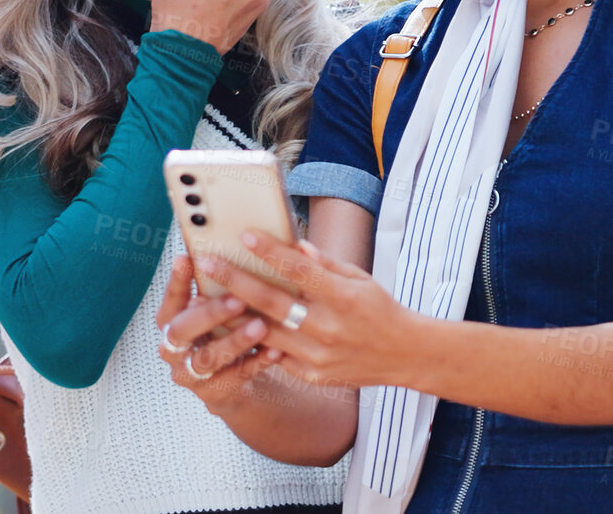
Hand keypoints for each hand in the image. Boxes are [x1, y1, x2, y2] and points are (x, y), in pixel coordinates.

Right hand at [155, 254, 276, 406]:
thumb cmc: (230, 333)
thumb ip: (224, 288)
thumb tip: (245, 245)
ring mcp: (190, 375)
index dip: (176, 281)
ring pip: (207, 358)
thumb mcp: (222, 312)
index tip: (187, 258)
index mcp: (172, 322)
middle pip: (180, 330)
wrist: (238, 386)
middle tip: (237, 299)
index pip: (169, 300)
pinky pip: (233, 379)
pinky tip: (276, 351)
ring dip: (234, 340)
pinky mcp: (212, 396)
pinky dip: (255, 363)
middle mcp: (173, 349)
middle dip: (209, 313)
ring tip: (260, 326)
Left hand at [199, 231, 410, 388]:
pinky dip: (254, 340)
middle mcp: (329, 327)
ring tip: (209, 297)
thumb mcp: (359, 278)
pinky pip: (275, 356)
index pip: (299, 270)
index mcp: (343, 297)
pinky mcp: (312, 375)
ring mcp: (318, 355)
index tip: (244, 236)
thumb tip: (294, 246)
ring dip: (234, 314)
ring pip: (265, 333)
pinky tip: (232, 327)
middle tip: (208, 263)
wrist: (404, 354)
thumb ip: (324, 264)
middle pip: (272, 302)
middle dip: (235, 280)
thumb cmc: (379, 308)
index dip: (269, 251)